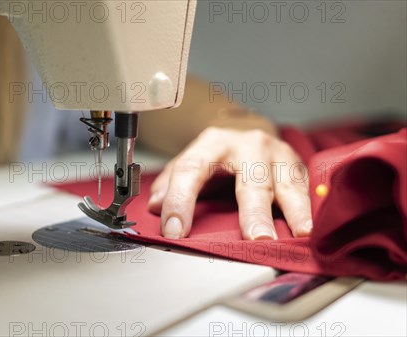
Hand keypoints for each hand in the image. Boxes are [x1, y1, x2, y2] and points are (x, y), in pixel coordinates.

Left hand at [148, 127, 311, 239]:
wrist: (246, 130)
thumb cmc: (215, 155)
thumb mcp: (188, 161)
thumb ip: (170, 184)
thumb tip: (155, 206)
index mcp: (211, 143)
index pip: (191, 171)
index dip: (181, 202)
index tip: (175, 231)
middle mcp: (248, 145)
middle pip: (250, 180)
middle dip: (254, 211)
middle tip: (256, 238)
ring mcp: (277, 153)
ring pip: (287, 183)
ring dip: (295, 210)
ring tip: (300, 233)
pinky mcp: (298, 165)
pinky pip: (306, 188)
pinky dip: (311, 209)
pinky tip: (313, 227)